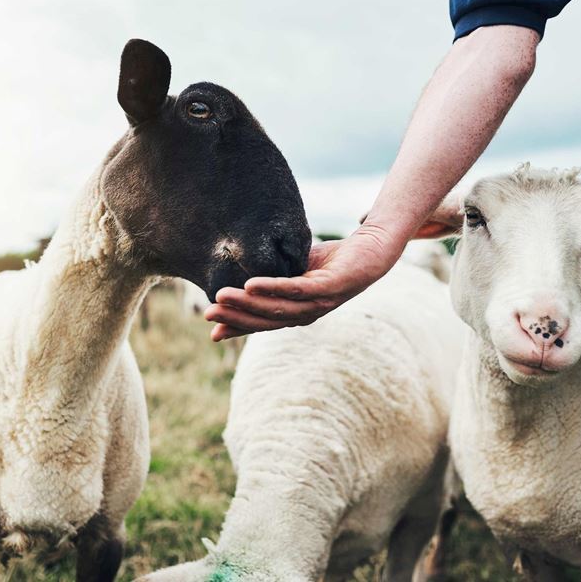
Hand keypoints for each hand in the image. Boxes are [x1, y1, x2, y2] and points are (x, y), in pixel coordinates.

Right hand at [204, 224, 402, 340]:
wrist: (372, 249)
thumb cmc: (333, 260)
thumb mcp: (296, 269)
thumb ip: (273, 277)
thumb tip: (241, 277)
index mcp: (298, 311)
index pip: (263, 323)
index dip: (238, 329)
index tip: (212, 332)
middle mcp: (308, 313)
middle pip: (266, 320)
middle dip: (236, 318)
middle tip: (208, 314)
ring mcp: (320, 303)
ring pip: (278, 308)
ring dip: (248, 305)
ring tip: (222, 298)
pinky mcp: (331, 288)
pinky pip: (297, 290)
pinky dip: (272, 289)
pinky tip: (251, 285)